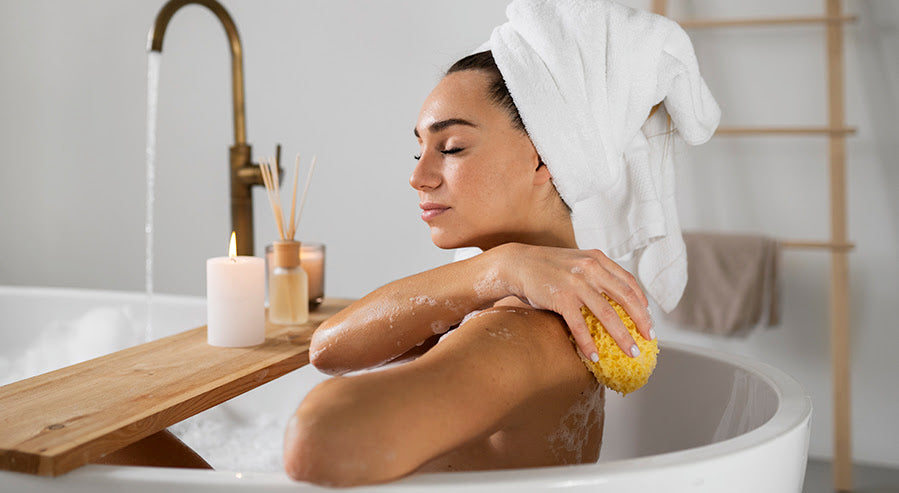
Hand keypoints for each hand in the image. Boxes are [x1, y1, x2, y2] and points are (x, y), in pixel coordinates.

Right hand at [496, 243, 653, 359]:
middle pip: (625, 298)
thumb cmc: (548, 266)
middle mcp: (590, 269)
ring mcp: (576, 283)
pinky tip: (594, 355)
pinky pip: (579, 325)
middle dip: (641, 321)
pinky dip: (588, 343)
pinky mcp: (561, 298)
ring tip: (631, 352)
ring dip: (622, 336)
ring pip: (607, 314)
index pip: (628, 282)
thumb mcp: (577, 261)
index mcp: (598, 260)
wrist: (518, 263)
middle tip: (648, 338)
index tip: (648, 317)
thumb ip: (596, 273)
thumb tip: (617, 298)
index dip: (642, 302)